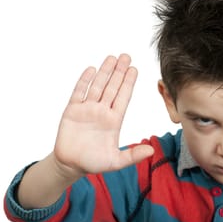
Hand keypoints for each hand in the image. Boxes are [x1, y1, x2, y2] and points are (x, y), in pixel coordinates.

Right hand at [53, 54, 153, 177]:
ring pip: (97, 86)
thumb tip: (151, 151)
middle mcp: (102, 111)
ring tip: (112, 57)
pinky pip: (79, 92)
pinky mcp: (72, 111)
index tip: (135, 69)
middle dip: (119, 72)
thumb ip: (132, 155)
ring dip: (104, 72)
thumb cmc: (94, 163)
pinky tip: (91, 69)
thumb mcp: (116, 162)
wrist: (71, 165)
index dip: (129, 83)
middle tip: (126, 56)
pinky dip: (84, 81)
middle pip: (112, 87)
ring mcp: (87, 109)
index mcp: (114, 120)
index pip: (123, 97)